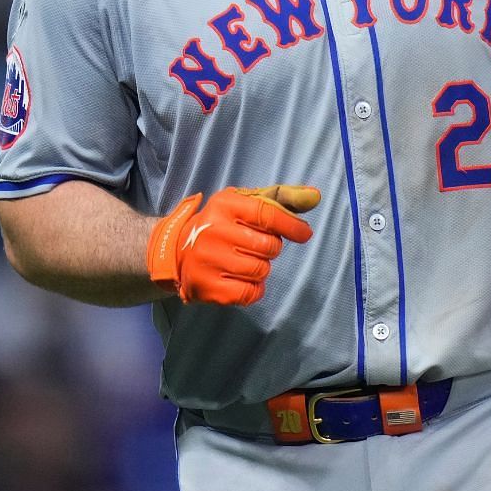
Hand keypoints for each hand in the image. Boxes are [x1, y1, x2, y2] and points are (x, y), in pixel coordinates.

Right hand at [146, 185, 318, 305]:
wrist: (175, 251)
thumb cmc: (222, 224)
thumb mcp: (245, 202)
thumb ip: (282, 198)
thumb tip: (315, 197)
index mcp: (224, 206)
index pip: (268, 215)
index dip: (291, 226)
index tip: (304, 234)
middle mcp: (213, 232)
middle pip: (269, 247)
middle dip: (270, 249)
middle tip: (253, 246)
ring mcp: (207, 261)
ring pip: (261, 271)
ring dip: (261, 269)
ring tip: (242, 261)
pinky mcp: (205, 287)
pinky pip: (250, 293)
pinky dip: (253, 289)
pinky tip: (240, 279)